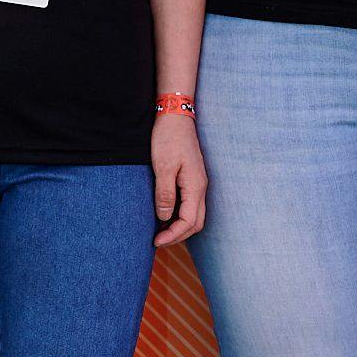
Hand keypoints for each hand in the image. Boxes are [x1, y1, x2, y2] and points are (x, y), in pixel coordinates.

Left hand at [152, 110, 206, 244]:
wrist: (175, 115)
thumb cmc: (168, 138)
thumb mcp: (163, 166)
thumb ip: (164, 194)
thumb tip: (164, 217)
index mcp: (195, 186)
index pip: (189, 222)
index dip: (173, 235)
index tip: (156, 241)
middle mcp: (201, 186)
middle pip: (196, 222)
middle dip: (178, 236)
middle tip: (158, 241)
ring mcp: (198, 182)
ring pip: (194, 214)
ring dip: (179, 226)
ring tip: (160, 231)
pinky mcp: (192, 177)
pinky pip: (190, 204)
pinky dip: (179, 215)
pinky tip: (165, 215)